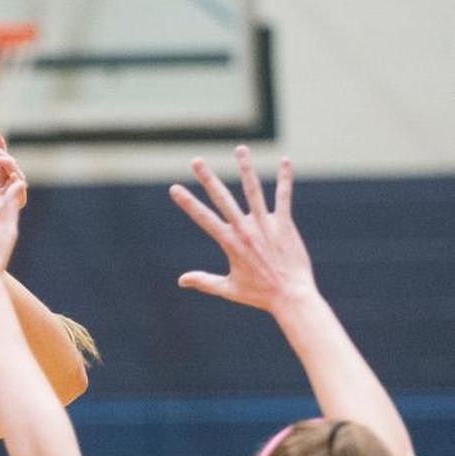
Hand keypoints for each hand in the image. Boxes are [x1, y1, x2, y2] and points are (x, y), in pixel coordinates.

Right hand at [169, 146, 317, 313]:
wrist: (291, 296)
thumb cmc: (259, 295)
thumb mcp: (228, 289)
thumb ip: (204, 281)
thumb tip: (181, 280)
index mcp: (230, 243)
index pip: (203, 218)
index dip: (188, 203)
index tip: (175, 188)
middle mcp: (245, 230)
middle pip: (223, 199)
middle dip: (208, 178)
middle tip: (196, 161)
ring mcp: (265, 225)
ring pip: (253, 191)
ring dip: (246, 168)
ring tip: (240, 149)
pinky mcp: (284, 224)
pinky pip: (283, 197)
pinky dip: (284, 179)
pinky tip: (284, 161)